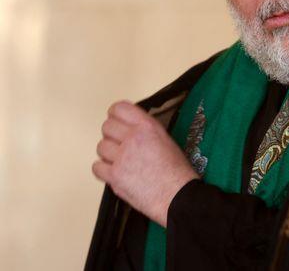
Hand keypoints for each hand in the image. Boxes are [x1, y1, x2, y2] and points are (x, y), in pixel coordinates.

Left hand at [92, 101, 199, 226]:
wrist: (177, 195)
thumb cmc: (177, 171)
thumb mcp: (166, 139)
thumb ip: (145, 130)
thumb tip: (130, 128)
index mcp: (147, 127)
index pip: (119, 108)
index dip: (116, 114)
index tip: (117, 120)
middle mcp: (132, 139)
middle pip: (106, 127)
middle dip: (112, 134)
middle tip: (120, 143)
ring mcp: (121, 158)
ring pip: (100, 147)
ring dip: (108, 152)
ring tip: (120, 159)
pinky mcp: (114, 176)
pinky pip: (96, 167)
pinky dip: (103, 169)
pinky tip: (115, 171)